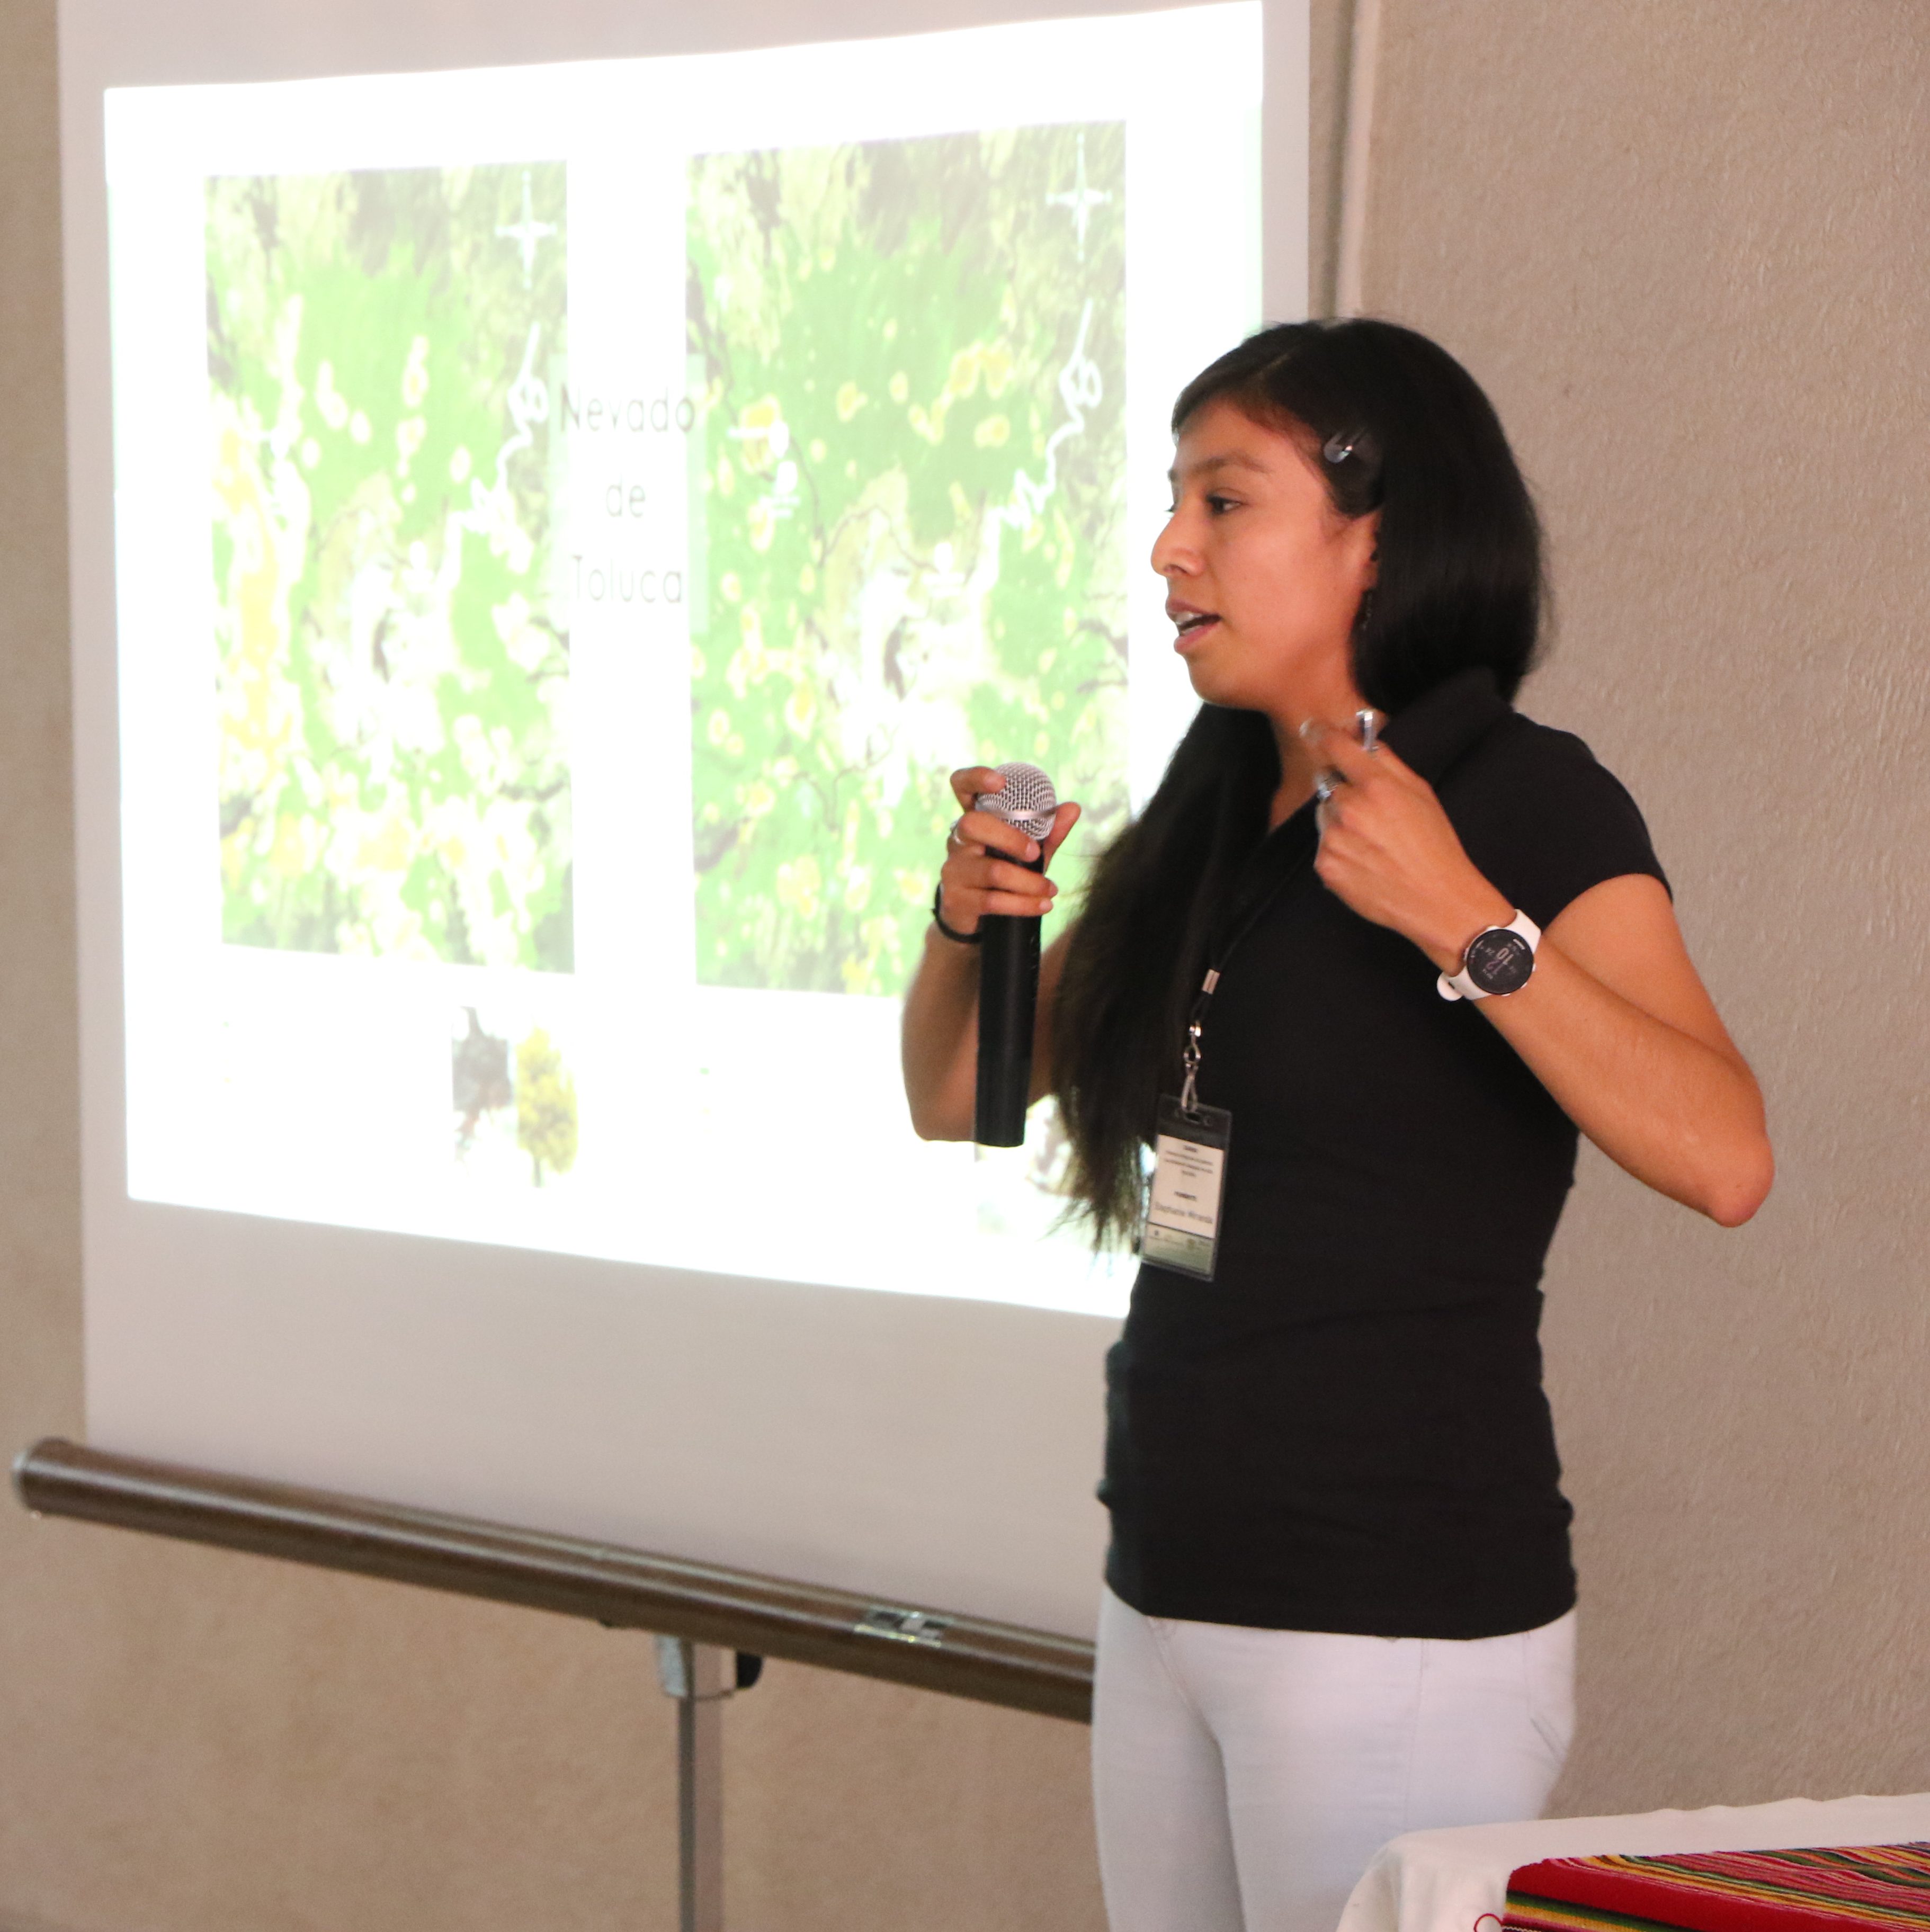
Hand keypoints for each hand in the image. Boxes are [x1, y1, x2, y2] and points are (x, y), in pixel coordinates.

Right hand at [935, 765, 1082, 937]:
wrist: (979, 921)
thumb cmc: (1005, 873)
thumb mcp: (1027, 851)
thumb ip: (1048, 831)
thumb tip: (1073, 808)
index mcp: (975, 819)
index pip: (961, 786)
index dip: (975, 778)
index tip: (999, 782)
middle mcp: (958, 839)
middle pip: (973, 825)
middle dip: (1011, 838)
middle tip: (1036, 854)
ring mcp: (953, 869)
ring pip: (991, 871)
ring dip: (1028, 882)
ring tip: (1051, 890)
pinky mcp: (956, 899)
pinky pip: (992, 900)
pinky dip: (1023, 904)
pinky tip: (1043, 905)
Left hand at [1303, 723, 1511, 971]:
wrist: (1436, 900)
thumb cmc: (1435, 846)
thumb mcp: (1421, 794)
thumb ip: (1389, 763)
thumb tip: (1365, 740)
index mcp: (1376, 786)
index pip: (1336, 747)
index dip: (1322, 733)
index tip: (1312, 728)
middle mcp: (1350, 808)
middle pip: (1326, 783)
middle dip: (1342, 790)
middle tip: (1370, 812)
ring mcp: (1334, 838)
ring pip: (1324, 815)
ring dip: (1339, 821)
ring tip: (1372, 842)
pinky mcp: (1325, 865)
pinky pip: (1323, 846)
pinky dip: (1338, 850)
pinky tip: (1365, 861)